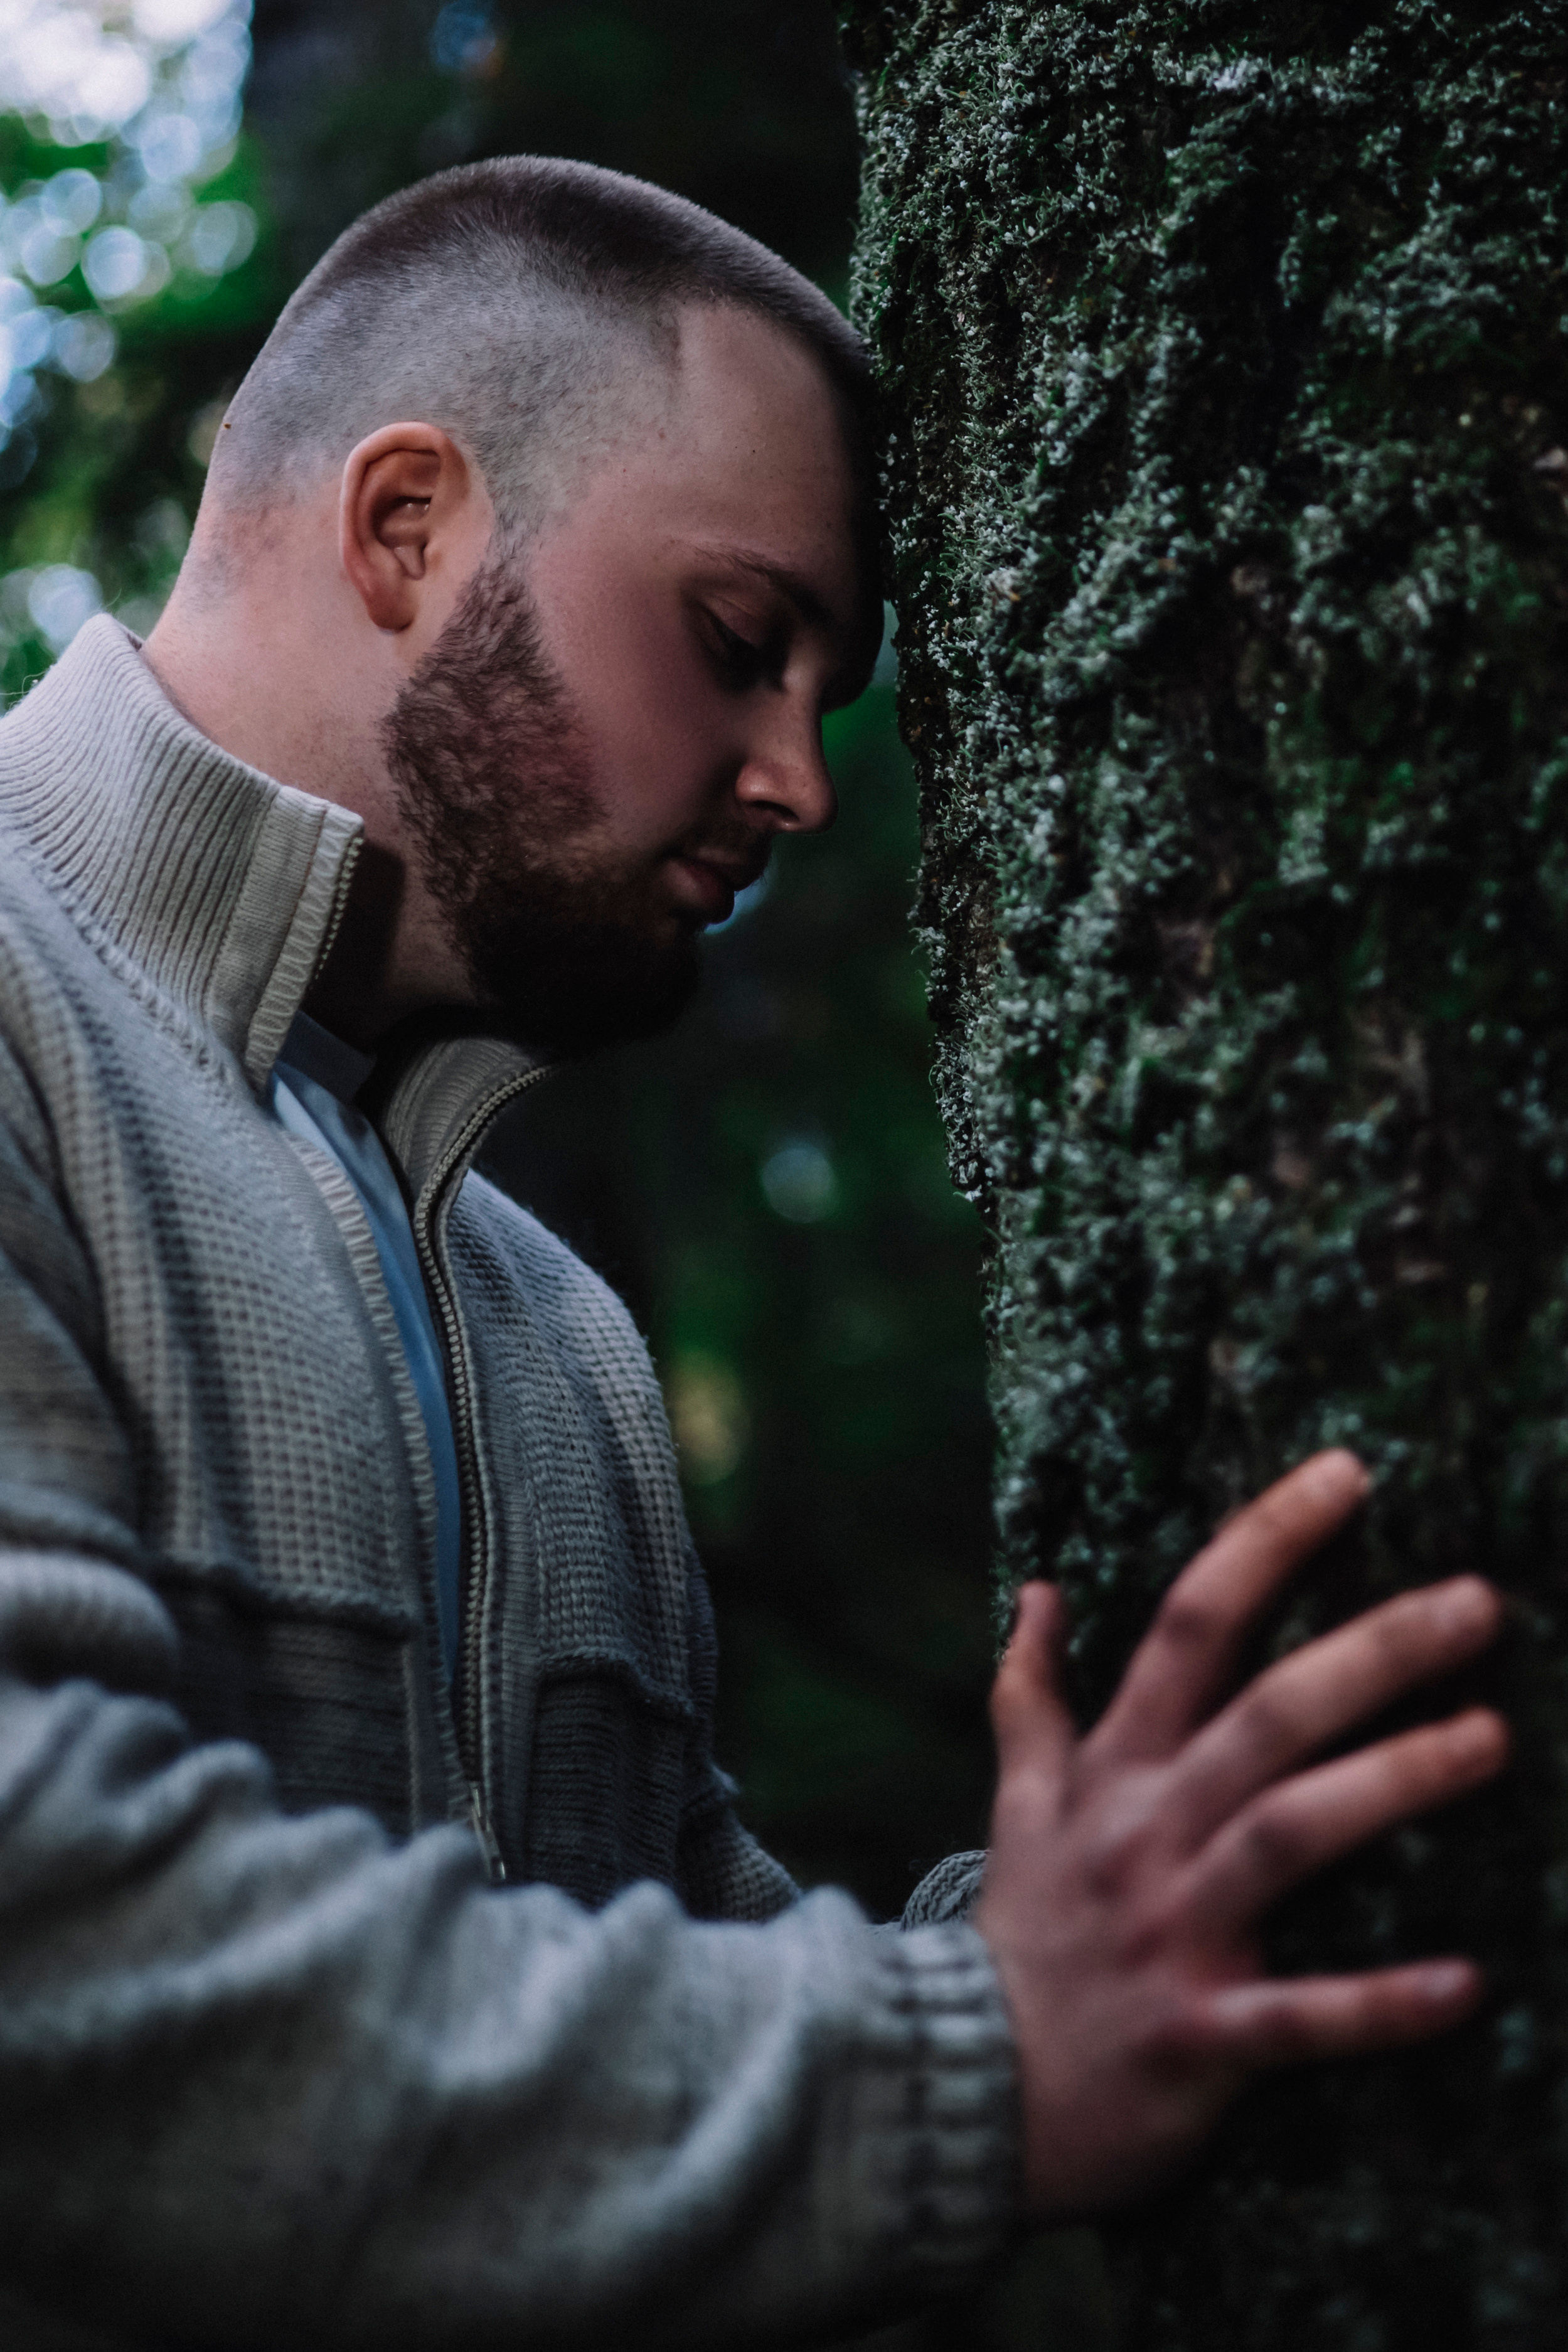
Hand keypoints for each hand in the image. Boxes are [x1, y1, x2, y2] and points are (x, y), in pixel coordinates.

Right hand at [973, 1450, 1507, 2217]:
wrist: (964, 2088)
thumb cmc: (1025, 1932)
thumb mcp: (1020, 1801)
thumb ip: (1032, 1696)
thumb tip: (1035, 1590)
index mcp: (1115, 1768)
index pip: (1191, 1625)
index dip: (1267, 1543)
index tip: (1348, 1473)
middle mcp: (1146, 1830)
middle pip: (1265, 1715)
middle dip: (1372, 1651)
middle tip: (1480, 1600)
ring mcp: (1171, 1929)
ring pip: (1289, 1836)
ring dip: (1392, 1784)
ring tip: (1492, 1739)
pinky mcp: (1199, 2036)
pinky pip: (1300, 2016)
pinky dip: (1378, 2004)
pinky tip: (1467, 1983)